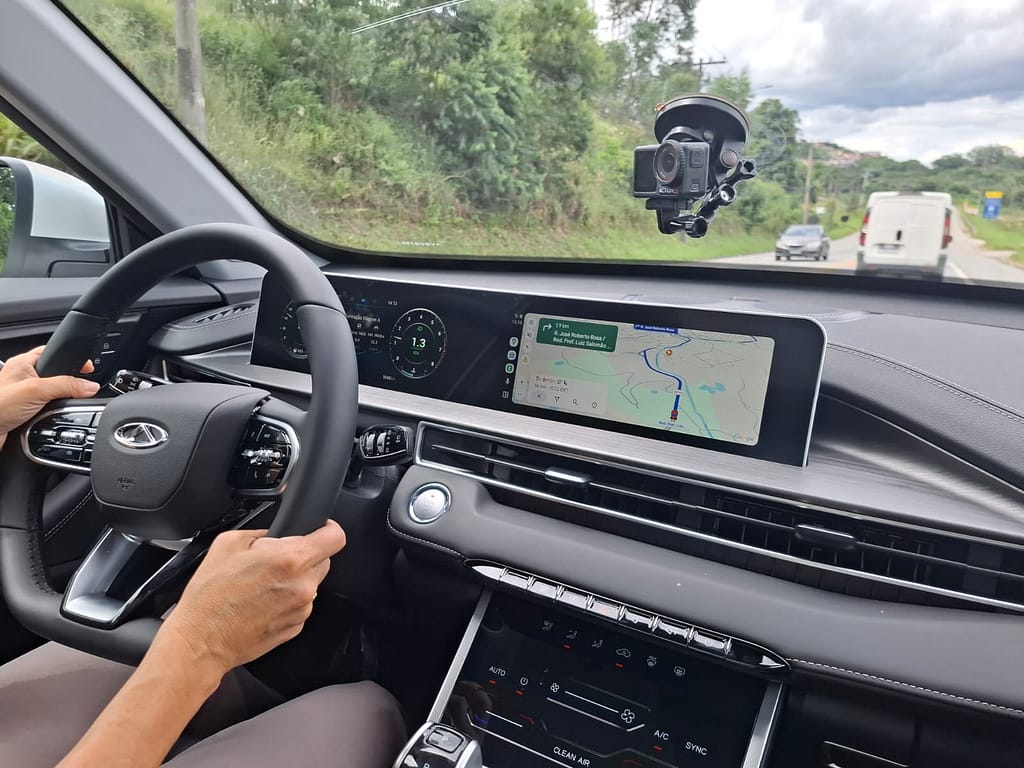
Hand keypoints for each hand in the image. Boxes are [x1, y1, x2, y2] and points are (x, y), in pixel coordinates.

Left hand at [0, 346, 98, 449]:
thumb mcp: (36, 391)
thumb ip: (66, 386)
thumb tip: (90, 386)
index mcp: (23, 363)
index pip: (54, 352)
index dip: (72, 358)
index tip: (89, 369)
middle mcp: (24, 378)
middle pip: (58, 375)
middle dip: (69, 383)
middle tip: (79, 389)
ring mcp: (25, 396)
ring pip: (54, 394)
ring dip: (60, 401)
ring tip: (60, 406)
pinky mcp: (27, 412)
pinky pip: (49, 409)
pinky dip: (54, 414)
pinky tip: (53, 417)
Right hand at [154, 520, 346, 677]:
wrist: (201, 641)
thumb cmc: (210, 597)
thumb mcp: (229, 543)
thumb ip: (261, 532)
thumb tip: (274, 534)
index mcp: (291, 560)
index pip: (335, 538)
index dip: (328, 529)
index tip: (320, 529)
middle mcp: (303, 585)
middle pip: (324, 560)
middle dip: (305, 555)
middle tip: (276, 559)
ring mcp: (302, 609)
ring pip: (311, 583)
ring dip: (295, 579)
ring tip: (261, 585)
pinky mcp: (295, 627)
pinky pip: (301, 604)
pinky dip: (287, 600)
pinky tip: (261, 602)